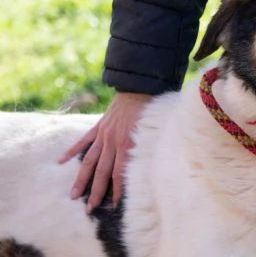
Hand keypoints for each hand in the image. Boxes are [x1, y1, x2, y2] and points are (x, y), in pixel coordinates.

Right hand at [59, 92, 152, 212]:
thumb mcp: (152, 132)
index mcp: (128, 144)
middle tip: (90, 209)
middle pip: (102, 172)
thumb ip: (147, 150)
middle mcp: (113, 142)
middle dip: (96, 192)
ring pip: (90, 161)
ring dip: (81, 179)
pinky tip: (61, 162)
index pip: (120, 174)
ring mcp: (103, 134)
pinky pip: (83, 141)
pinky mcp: (99, 126)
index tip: (114, 206)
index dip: (117, 191)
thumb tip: (150, 169)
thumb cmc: (151, 111)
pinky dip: (71, 151)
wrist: (140, 88)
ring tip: (74, 196)